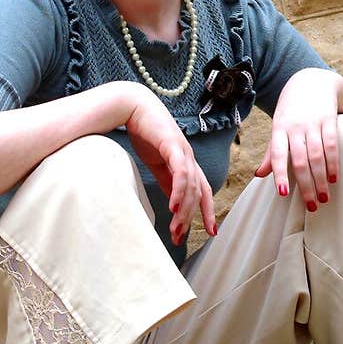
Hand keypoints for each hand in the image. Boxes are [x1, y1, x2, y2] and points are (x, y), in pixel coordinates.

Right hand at [124, 87, 216, 244]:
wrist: (133, 106)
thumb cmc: (144, 131)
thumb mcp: (156, 162)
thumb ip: (167, 180)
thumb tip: (172, 203)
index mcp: (187, 162)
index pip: (203, 190)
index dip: (208, 211)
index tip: (210, 232)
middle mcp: (190, 158)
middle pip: (200, 192)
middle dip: (193, 217)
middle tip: (181, 237)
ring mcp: (183, 151)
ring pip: (191, 186)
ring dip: (184, 209)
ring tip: (176, 228)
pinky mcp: (173, 145)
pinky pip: (181, 172)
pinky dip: (179, 191)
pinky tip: (173, 206)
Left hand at [254, 68, 339, 210]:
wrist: (310, 80)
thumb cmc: (290, 110)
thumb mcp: (278, 126)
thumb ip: (272, 152)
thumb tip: (259, 175)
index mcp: (279, 129)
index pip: (278, 154)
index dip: (280, 173)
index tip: (283, 193)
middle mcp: (295, 126)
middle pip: (299, 160)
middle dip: (306, 185)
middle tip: (312, 206)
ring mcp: (312, 122)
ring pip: (316, 155)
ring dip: (321, 179)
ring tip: (324, 197)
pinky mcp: (328, 119)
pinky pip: (331, 144)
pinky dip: (333, 162)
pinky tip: (334, 178)